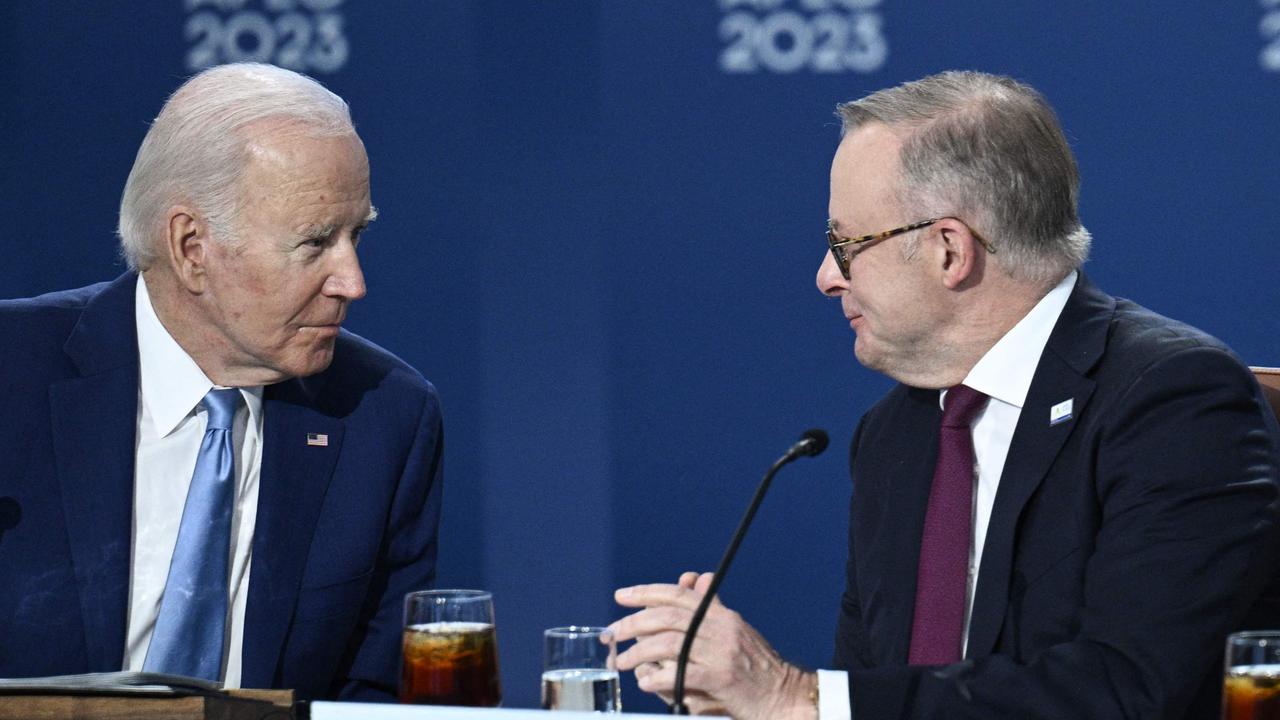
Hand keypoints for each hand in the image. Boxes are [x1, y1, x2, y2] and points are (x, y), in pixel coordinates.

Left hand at [610, 571, 816, 719]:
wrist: (784, 694)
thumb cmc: (757, 665)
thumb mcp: (735, 630)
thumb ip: (712, 607)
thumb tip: (697, 578)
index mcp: (721, 615)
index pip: (678, 594)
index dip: (647, 592)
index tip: (622, 596)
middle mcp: (721, 628)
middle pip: (667, 617)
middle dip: (633, 622)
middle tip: (612, 633)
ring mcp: (721, 653)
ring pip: (669, 644)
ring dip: (639, 652)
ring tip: (622, 661)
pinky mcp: (721, 679)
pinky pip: (681, 674)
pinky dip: (658, 677)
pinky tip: (645, 681)